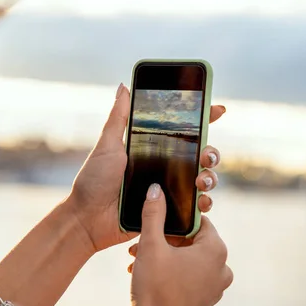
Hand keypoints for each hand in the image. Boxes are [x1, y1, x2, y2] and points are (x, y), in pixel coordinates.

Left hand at [68, 83, 225, 251]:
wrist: (87, 219)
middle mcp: (165, 168)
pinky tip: (201, 201)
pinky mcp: (169, 213)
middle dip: (212, 153)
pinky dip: (204, 203)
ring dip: (210, 178)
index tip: (217, 109)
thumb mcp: (107, 146)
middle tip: (206, 155)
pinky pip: (195, 207)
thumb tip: (124, 86)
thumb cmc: (93, 182)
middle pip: (201, 155)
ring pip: (203, 179)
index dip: (204, 118)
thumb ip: (118, 118)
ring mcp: (169, 190)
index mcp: (153, 149)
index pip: (183, 130)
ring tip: (200, 180)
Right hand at [130, 184, 232, 305]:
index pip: (196, 220)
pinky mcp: (208, 298)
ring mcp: (217, 284)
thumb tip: (156, 189)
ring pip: (189, 258)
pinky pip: (191, 275)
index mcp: (215, 249)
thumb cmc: (154, 288)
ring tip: (139, 260)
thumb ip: (154, 214)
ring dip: (165, 255)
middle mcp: (223, 266)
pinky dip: (172, 271)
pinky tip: (149, 273)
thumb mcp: (151, 245)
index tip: (154, 225)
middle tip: (139, 245)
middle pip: (191, 239)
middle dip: (164, 240)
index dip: (172, 220)